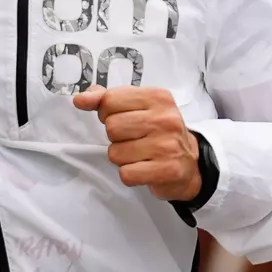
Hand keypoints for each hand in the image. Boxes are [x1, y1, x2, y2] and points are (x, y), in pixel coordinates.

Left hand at [73, 86, 200, 202]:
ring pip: (115, 153)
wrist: (190, 164)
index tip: (123, 120)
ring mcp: (167, 145)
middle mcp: (165, 119)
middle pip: (112, 128)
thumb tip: (80, 99)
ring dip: (122, 158)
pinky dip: (130, 175)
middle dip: (115, 138)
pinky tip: (144, 169)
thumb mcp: (138, 108)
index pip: (110, 100)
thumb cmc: (159, 132)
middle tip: (133, 140)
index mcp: (157, 97)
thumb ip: (107, 99)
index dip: (108, 113)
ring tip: (140, 155)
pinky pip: (126, 174)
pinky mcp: (167, 170)